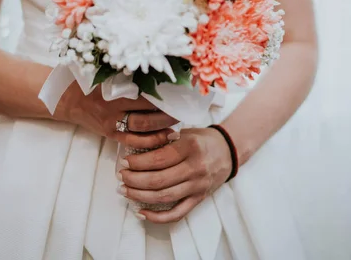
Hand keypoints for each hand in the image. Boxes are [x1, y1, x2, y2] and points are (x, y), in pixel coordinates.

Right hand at [57, 82, 179, 148]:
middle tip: (182, 110)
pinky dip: (151, 141)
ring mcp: (111, 123)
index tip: (179, 93)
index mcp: (112, 90)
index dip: (163, 96)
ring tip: (177, 123)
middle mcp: (112, 108)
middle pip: (146, 115)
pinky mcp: (110, 133)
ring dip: (162, 128)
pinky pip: (133, 140)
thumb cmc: (88, 81)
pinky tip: (164, 137)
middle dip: (167, 115)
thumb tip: (156, 70)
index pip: (144, 95)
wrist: (67, 99)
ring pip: (142, 129)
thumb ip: (126, 74)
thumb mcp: (105, 73)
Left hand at [117, 128, 231, 223]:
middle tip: (121, 176)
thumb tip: (136, 149)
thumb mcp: (185, 132)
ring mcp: (197, 186)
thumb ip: (164, 140)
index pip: (158, 159)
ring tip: (125, 191)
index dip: (137, 162)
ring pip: (163, 197)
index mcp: (190, 148)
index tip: (125, 161)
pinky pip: (176, 214)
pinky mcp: (199, 199)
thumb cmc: (203, 139)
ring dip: (139, 196)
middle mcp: (195, 168)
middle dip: (134, 180)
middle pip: (158, 180)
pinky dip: (157, 217)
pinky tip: (141, 212)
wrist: (228, 151)